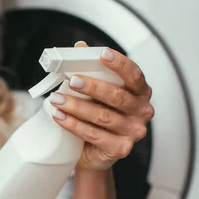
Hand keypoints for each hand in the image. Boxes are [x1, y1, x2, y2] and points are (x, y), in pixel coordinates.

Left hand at [50, 41, 153, 170]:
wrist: (92, 152)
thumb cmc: (97, 116)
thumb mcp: (96, 92)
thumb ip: (92, 70)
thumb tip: (80, 47)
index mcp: (140, 93)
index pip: (134, 75)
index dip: (119, 64)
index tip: (102, 54)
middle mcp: (142, 112)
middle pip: (117, 97)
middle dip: (92, 87)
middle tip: (71, 80)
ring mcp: (133, 132)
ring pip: (103, 116)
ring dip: (77, 106)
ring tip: (56, 100)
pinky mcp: (120, 149)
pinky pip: (94, 134)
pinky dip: (74, 125)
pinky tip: (59, 116)